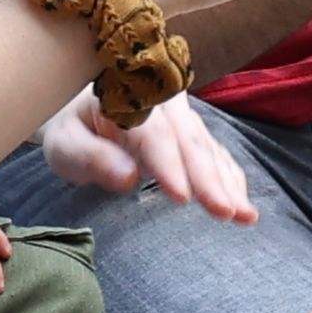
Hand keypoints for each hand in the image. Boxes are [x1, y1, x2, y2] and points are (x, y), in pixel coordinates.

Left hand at [39, 90, 256, 223]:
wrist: (77, 116)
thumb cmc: (70, 132)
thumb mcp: (66, 145)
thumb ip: (93, 158)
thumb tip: (128, 177)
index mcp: (126, 96)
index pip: (153, 134)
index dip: (169, 165)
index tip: (183, 197)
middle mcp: (161, 101)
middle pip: (189, 140)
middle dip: (209, 178)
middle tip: (225, 212)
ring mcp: (180, 116)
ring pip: (208, 148)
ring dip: (227, 182)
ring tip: (244, 216)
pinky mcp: (190, 133)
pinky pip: (216, 154)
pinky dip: (231, 179)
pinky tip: (244, 204)